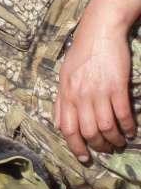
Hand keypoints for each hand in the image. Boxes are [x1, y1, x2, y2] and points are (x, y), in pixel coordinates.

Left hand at [55, 0, 140, 161]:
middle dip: (97, 146)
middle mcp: (80, 95)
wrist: (98, 32)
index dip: (75, 146)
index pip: (67, 128)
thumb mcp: (64, 76)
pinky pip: (122, 114)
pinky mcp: (116, 87)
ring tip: (118, 142)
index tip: (84, 157)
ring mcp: (98, 92)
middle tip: (105, 150)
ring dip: (113, 139)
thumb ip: (62, 100)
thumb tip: (59, 124)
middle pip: (87, 132)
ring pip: (105, 127)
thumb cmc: (81, 54)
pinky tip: (129, 132)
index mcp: (65, 93)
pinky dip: (127, 127)